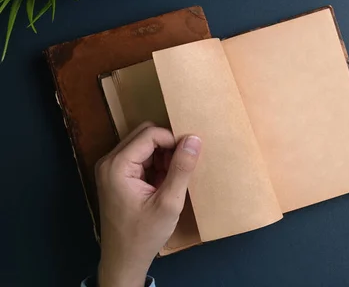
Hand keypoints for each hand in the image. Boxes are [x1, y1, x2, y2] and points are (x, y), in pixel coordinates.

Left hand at [95, 122, 201, 286]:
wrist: (123, 260)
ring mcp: (110, 168)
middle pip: (144, 134)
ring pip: (142, 143)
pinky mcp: (115, 175)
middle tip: (181, 166)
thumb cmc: (144, 235)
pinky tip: (163, 182)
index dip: (173, 140)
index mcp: (117, 166)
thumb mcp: (169, 203)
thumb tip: (194, 139)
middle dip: (167, 145)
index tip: (189, 156)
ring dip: (162, 154)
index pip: (150, 134)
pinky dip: (155, 163)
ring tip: (172, 177)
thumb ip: (181, 168)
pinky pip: (139, 156)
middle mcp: (109, 161)